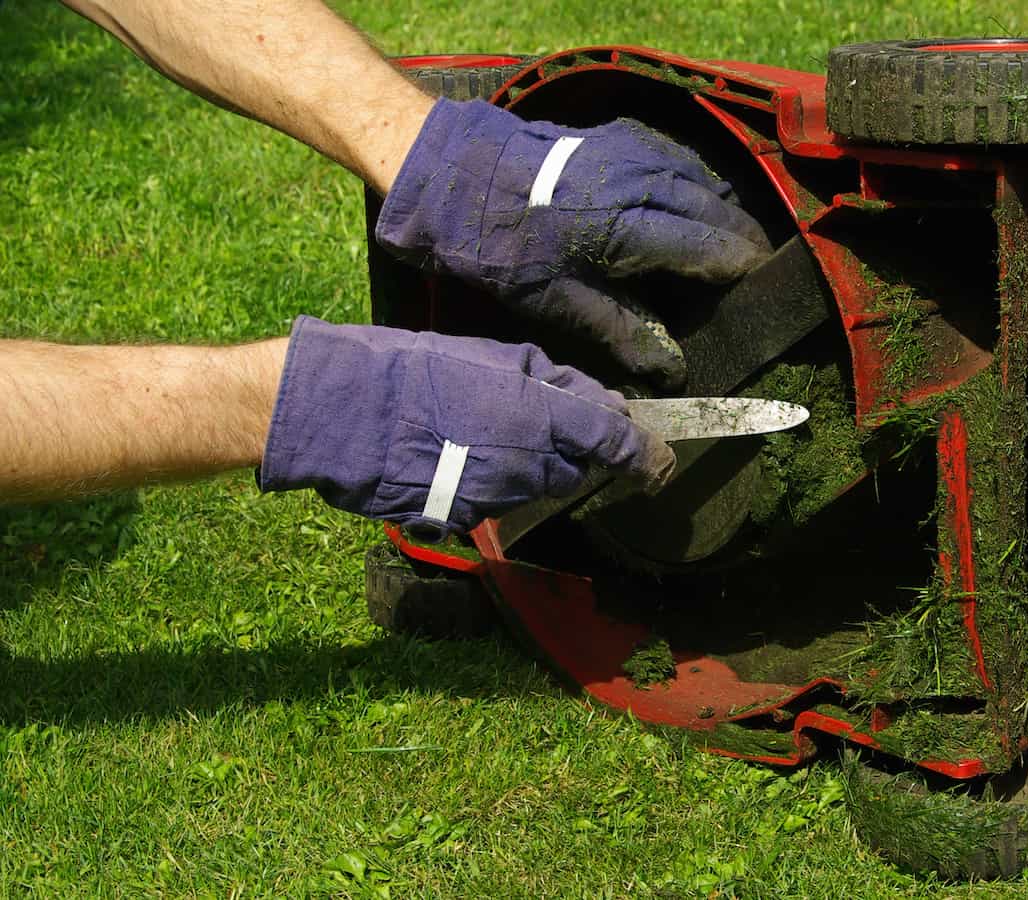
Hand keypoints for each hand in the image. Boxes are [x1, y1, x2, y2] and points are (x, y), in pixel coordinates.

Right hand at [259, 316, 675, 534]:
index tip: (660, 461)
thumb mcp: (496, 357)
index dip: (644, 454)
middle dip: (567, 451)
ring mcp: (498, 497)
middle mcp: (530, 465)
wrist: (347, 413)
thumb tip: (602, 403)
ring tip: (477, 429)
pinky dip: (485, 482)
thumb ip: (555, 382)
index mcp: (544, 417)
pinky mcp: (465, 519)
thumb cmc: (418, 370)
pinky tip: (453, 453)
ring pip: (534, 486)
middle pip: (574, 469)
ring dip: (524, 465)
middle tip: (530, 419)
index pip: (616, 443)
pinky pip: (493, 501)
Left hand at [375, 99, 771, 389]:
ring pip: (704, 182)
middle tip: (760, 274)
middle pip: (718, 212)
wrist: (453, 173)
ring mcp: (634, 152)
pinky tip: (698, 203)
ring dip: (725, 212)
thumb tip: (674, 371)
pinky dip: (699, 184)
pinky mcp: (621, 136)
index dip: (742, 272)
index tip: (761, 293)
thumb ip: (622, 333)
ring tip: (738, 243)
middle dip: (744, 242)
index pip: (712, 250)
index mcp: (629, 228)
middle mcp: (642, 182)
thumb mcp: (556, 303)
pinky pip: (680, 160)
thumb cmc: (501, 245)